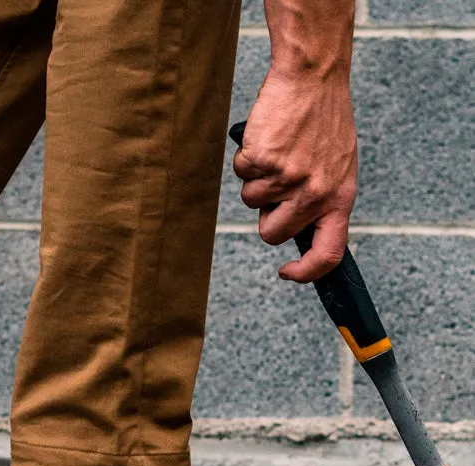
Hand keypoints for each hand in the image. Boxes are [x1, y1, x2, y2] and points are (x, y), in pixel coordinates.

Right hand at [234, 69, 358, 282]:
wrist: (313, 77)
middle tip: (278, 185)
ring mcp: (287, 179)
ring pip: (251, 203)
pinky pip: (241, 175)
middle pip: (272, 233)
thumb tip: (299, 230)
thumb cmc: (324, 120)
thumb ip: (322, 200)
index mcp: (339, 198)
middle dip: (267, 215)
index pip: (328, 253)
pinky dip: (247, 159)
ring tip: (278, 152)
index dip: (306, 272)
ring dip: (256, 181)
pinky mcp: (263, 162)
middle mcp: (314, 194)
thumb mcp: (337, 166)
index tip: (288, 271)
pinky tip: (267, 139)